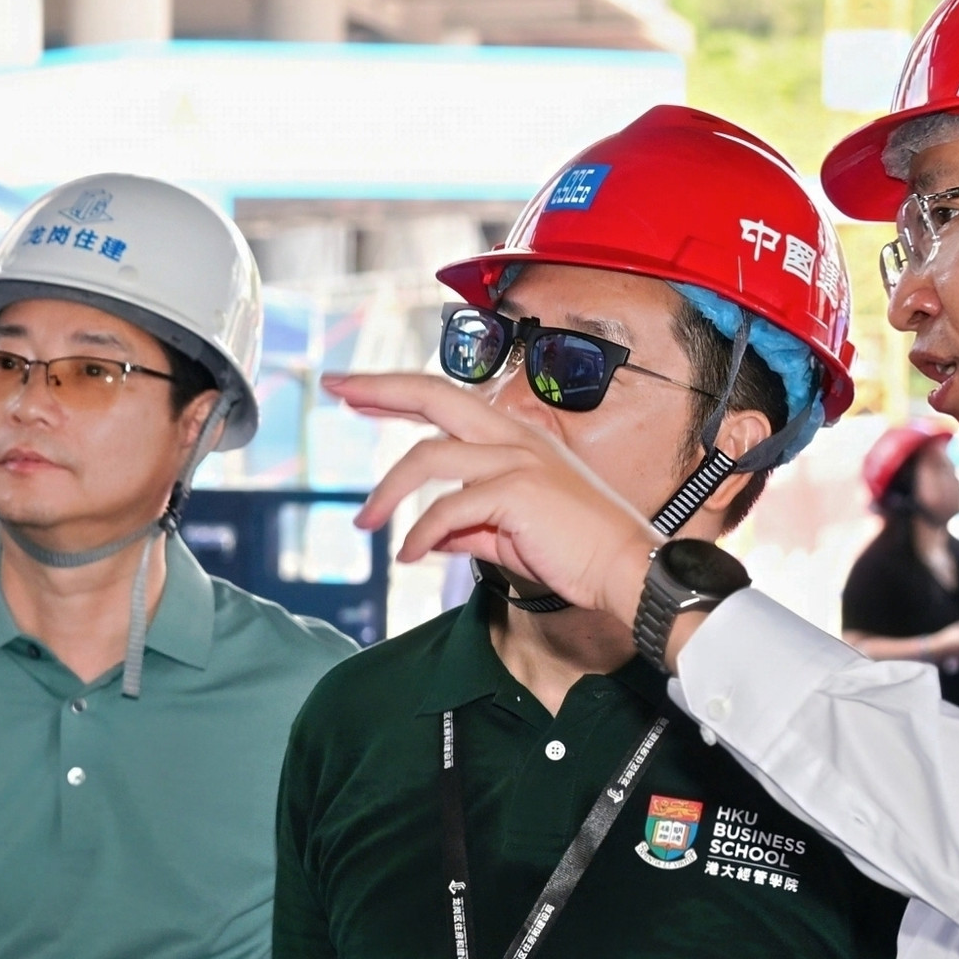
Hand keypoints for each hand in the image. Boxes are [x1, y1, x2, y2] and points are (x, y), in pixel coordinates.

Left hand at [326, 372, 666, 621]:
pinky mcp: (516, 491)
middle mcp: (515, 436)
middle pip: (433, 394)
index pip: (446, 399)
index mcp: (515, 436)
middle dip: (378, 388)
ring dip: (387, 493)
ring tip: (364, 524)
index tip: (356, 390)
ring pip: (427, 459)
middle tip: (333, 387)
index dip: (398, 391)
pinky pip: (447, 510)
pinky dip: (420, 535)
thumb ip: (465, 526)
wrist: (624, 570)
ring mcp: (516, 459)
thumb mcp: (506, 532)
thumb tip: (426, 537)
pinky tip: (409, 556)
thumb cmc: (572, 551)